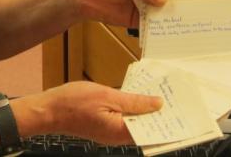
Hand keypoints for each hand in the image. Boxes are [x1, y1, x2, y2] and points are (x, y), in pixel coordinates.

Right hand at [14, 81, 161, 144]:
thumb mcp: (107, 95)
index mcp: (120, 132)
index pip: (150, 132)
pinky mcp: (104, 126)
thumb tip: (158, 104)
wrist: (49, 109)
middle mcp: (117, 137)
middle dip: (158, 114)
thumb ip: (133, 101)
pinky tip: (136, 96)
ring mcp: (110, 132)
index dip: (166, 121)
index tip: (181, 110)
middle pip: (144, 128)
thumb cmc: (74, 102)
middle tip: (172, 97)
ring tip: (159, 94)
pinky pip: (124, 119)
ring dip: (145, 111)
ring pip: (134, 123)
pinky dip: (133, 109)